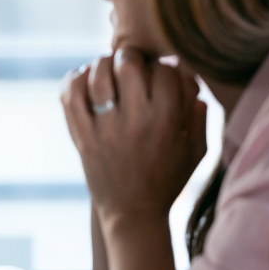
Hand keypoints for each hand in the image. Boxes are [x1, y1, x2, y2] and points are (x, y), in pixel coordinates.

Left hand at [61, 47, 207, 222]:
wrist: (133, 214)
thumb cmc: (167, 180)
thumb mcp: (196, 150)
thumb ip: (198, 114)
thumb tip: (189, 77)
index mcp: (167, 121)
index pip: (165, 69)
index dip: (164, 64)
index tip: (160, 72)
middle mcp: (135, 121)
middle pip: (128, 63)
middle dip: (131, 55)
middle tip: (131, 62)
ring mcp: (105, 129)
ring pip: (97, 75)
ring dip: (102, 63)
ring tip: (108, 68)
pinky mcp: (82, 137)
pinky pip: (70, 97)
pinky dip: (74, 80)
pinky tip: (84, 78)